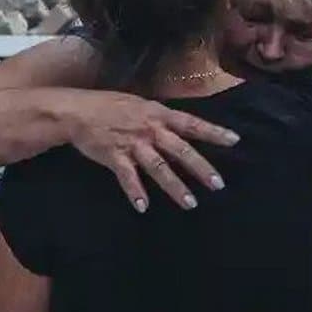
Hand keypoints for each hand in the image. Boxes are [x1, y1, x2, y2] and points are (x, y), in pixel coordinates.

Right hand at [55, 90, 236, 211]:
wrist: (77, 111)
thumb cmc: (110, 106)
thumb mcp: (140, 104)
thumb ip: (160, 117)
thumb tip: (182, 127)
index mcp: (158, 114)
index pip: (191, 123)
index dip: (213, 132)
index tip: (234, 140)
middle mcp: (149, 129)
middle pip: (180, 149)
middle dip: (200, 168)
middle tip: (218, 184)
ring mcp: (132, 144)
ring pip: (158, 167)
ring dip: (175, 186)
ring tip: (190, 203)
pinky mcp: (114, 157)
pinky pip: (127, 177)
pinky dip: (135, 192)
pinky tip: (143, 207)